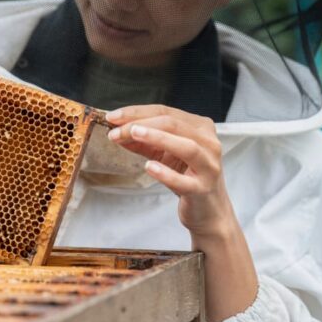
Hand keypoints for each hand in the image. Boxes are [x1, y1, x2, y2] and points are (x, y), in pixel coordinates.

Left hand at [105, 104, 235, 238]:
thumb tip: (117, 131)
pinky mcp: (202, 189)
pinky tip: (149, 167)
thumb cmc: (186, 175)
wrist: (208, 209)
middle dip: (140, 124)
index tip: (112, 117)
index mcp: (199, 127)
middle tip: (115, 130)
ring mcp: (208, 166)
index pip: (165, 112)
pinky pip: (184, 181)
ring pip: (186, 146)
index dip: (137, 112)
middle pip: (173, 124)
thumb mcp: (163, 154)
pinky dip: (166, 173)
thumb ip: (143, 142)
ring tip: (133, 134)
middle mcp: (208, 142)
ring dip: (157, 137)